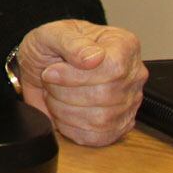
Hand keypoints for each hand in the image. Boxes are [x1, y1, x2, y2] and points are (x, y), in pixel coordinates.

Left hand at [14, 19, 146, 146]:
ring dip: (64, 110)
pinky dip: (71, 128)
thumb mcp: (50, 34)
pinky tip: (63, 111)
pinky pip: (97, 137)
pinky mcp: (118, 126)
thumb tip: (93, 58)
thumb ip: (71, 42)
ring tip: (55, 94)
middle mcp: (133, 74)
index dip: (76, 75)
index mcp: (124, 45)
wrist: (39, 67)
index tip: (51, 71)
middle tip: (50, 81)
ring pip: (100, 120)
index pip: (113, 68)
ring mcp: (129, 103)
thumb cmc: (49, 48)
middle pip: (105, 96)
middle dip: (64, 91)